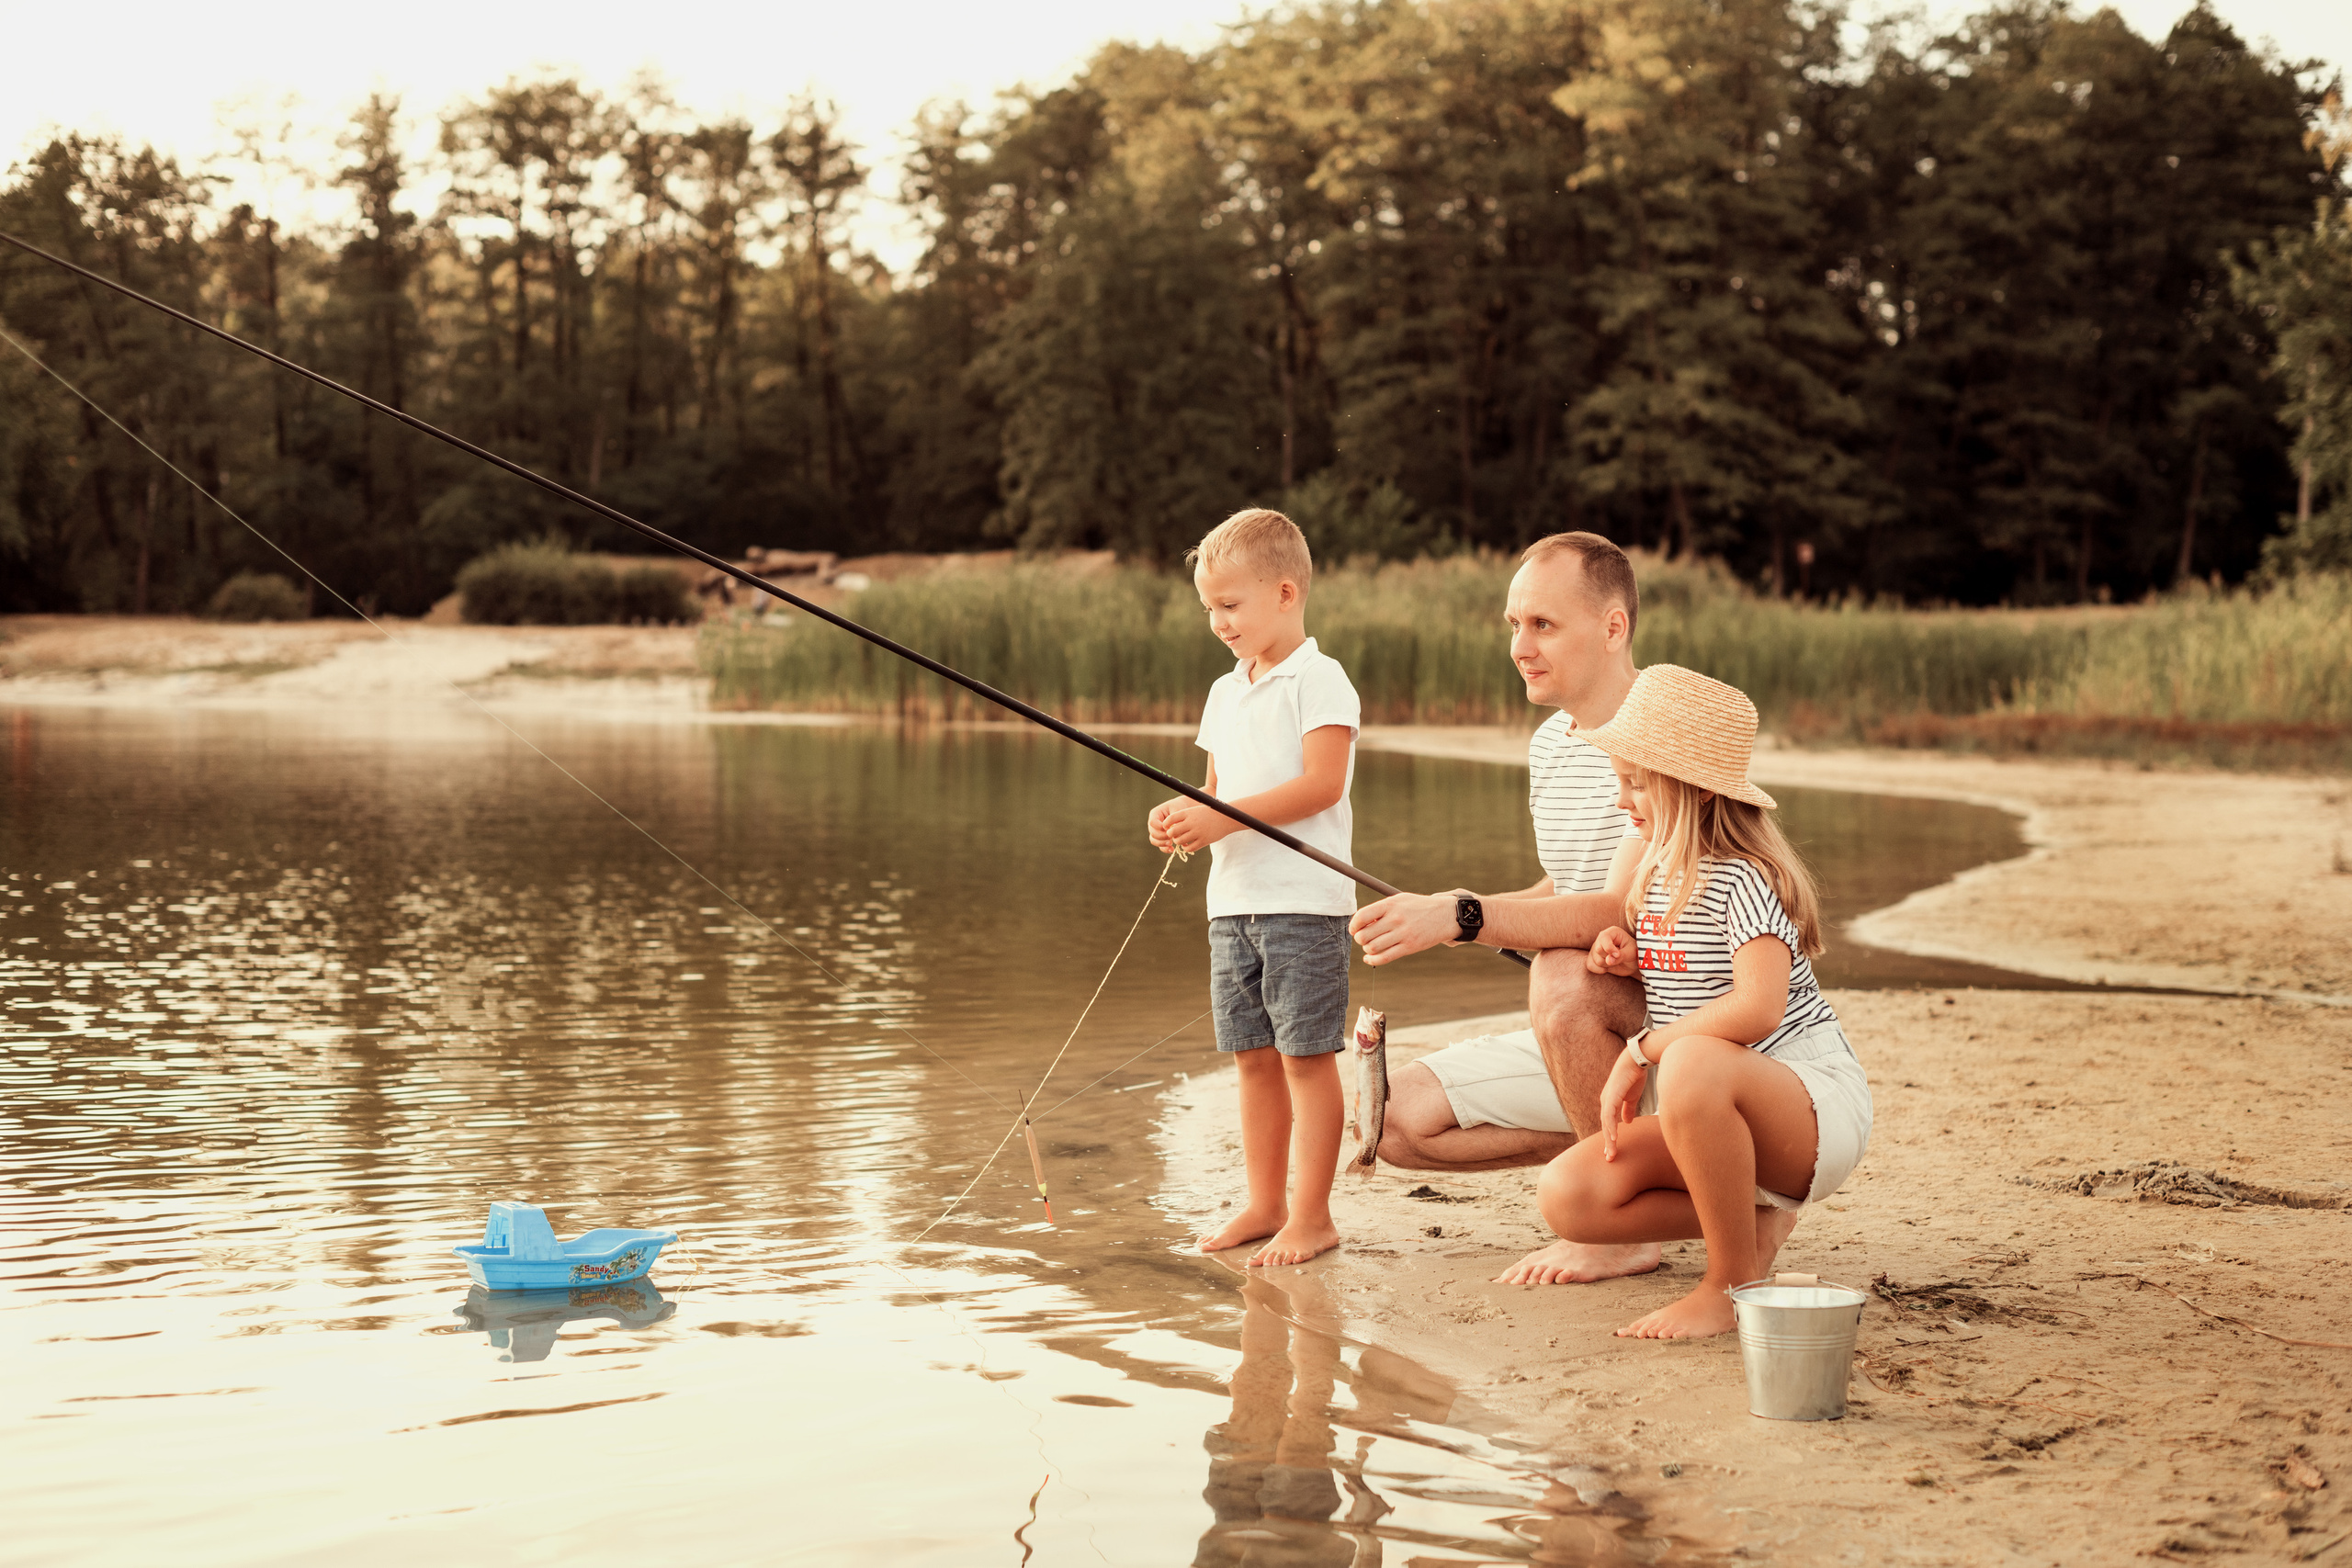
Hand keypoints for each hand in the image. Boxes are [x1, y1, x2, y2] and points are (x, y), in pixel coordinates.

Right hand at [1147, 799, 1181, 850]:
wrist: (1182, 809)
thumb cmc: (1179, 807)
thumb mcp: (1177, 810)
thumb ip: (1175, 820)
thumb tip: (1174, 833)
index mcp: (1155, 814)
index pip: (1152, 822)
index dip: (1159, 827)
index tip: (1169, 829)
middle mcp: (1153, 823)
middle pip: (1152, 833)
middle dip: (1162, 837)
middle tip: (1171, 838)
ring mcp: (1156, 831)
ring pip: (1154, 840)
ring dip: (1162, 844)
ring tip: (1171, 844)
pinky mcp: (1161, 838)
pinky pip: (1159, 845)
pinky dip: (1164, 849)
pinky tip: (1172, 849)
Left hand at [1155, 798, 1241, 853]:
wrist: (1226, 818)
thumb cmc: (1208, 813)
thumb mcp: (1195, 811)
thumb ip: (1183, 817)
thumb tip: (1169, 825)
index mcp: (1189, 813)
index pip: (1170, 819)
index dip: (1166, 824)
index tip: (1167, 827)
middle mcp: (1192, 822)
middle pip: (1173, 831)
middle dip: (1171, 835)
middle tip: (1173, 835)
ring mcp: (1198, 832)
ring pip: (1179, 841)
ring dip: (1178, 841)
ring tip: (1181, 839)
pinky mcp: (1203, 841)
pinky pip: (1189, 848)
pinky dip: (1186, 848)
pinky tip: (1187, 845)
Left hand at [1349, 891, 1468, 966]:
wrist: (1444, 915)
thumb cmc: (1417, 908)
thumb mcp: (1399, 900)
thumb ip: (1380, 910)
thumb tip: (1361, 925)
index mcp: (1391, 904)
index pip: (1362, 916)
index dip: (1353, 926)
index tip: (1354, 930)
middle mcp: (1396, 919)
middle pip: (1365, 935)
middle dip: (1360, 939)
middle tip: (1364, 938)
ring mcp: (1403, 934)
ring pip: (1373, 947)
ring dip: (1367, 949)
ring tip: (1371, 946)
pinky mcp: (1409, 947)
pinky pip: (1384, 958)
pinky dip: (1372, 960)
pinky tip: (1369, 958)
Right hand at [1587, 926, 1637, 975]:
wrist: (1632, 963)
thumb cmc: (1633, 953)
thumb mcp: (1631, 953)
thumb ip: (1621, 956)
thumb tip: (1608, 960)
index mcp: (1612, 932)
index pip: (1603, 937)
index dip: (1609, 948)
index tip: (1618, 955)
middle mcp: (1601, 939)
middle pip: (1598, 949)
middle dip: (1609, 958)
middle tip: (1618, 958)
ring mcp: (1595, 948)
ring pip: (1594, 959)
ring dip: (1606, 965)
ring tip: (1614, 962)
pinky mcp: (1592, 958)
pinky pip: (1590, 965)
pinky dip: (1599, 970)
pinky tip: (1607, 968)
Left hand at [1596, 1047, 1646, 1161]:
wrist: (1636, 1060)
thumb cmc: (1634, 1076)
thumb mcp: (1631, 1097)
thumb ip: (1628, 1109)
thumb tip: (1627, 1122)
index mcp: (1610, 1103)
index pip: (1608, 1124)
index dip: (1610, 1138)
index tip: (1612, 1151)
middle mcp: (1605, 1102)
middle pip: (1605, 1127)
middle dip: (1607, 1143)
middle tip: (1610, 1158)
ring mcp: (1607, 1099)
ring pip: (1606, 1124)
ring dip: (1609, 1139)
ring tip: (1611, 1153)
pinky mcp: (1611, 1096)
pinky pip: (1609, 1116)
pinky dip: (1611, 1127)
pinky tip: (1613, 1138)